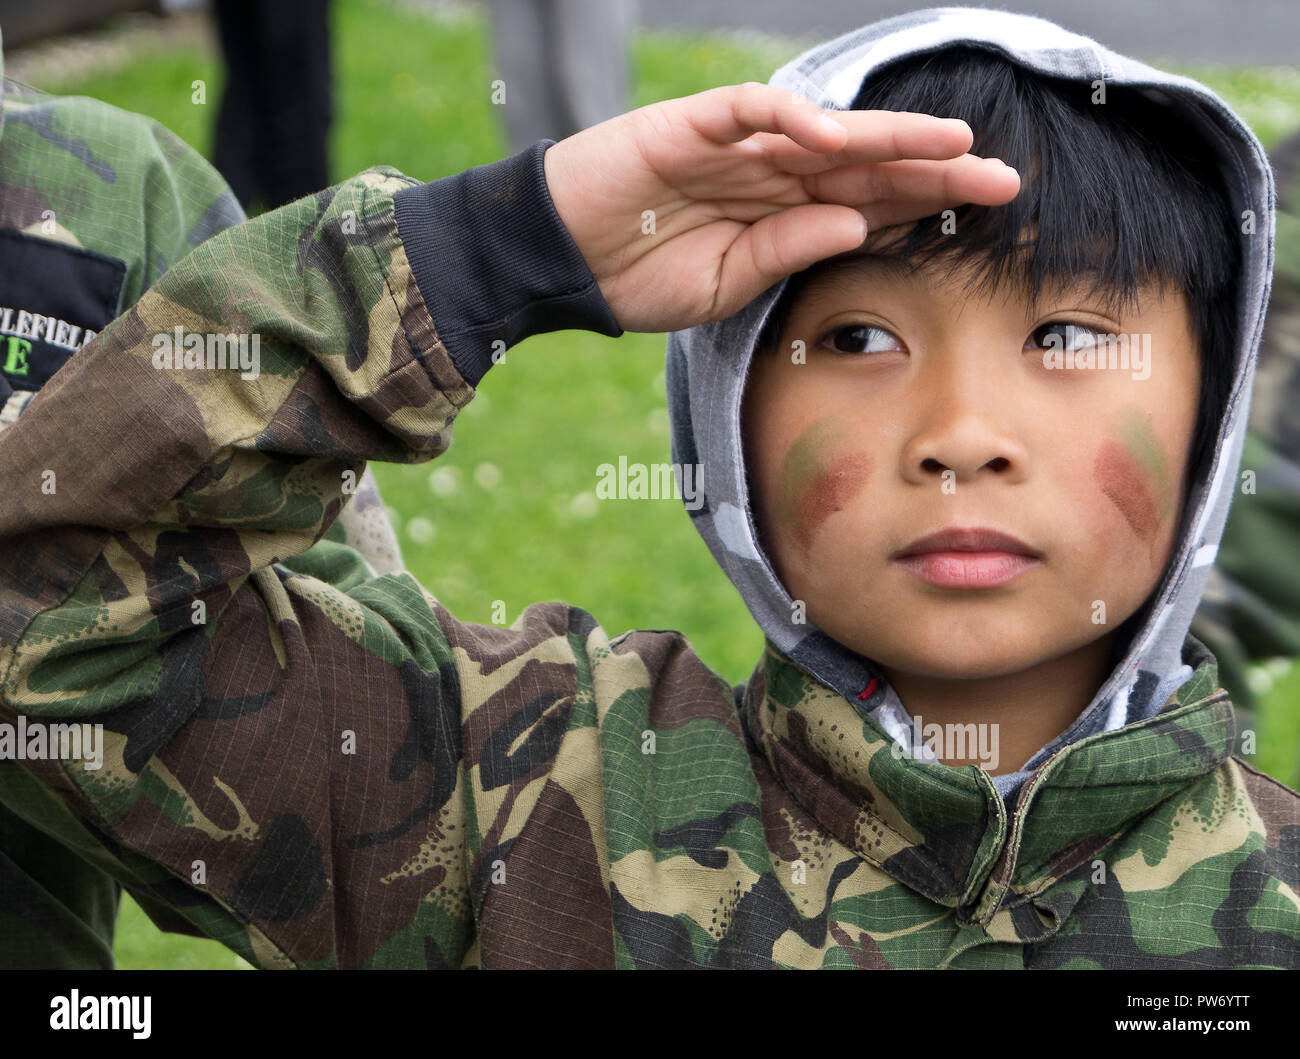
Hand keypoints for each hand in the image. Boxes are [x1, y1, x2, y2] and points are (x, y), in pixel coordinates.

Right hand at [542, 82, 1020, 332]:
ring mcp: (734, 145)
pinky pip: (749, 110)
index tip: (984, 214)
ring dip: (886, 136)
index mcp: (780, 214)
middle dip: (932, 168)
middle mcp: (770, 172)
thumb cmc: (635, 277)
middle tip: (1002, 179)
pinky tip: (839, 135)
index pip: (865, 201)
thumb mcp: (723, 285)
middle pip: (864, 162)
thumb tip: (855, 221)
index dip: (924, 204)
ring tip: (951, 143)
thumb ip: (785, 252)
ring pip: (823, 130)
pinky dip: (791, 117)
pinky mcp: (691, 124)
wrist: (558, 261)